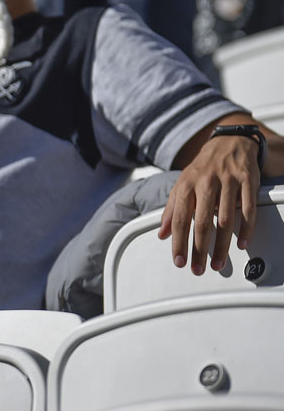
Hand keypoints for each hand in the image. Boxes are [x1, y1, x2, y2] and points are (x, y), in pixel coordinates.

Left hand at [158, 134, 260, 273]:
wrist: (228, 142)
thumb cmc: (203, 168)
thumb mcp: (182, 184)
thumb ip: (172, 209)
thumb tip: (162, 234)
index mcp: (186, 185)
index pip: (180, 218)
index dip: (178, 242)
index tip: (179, 261)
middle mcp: (206, 183)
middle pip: (201, 222)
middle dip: (199, 249)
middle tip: (198, 268)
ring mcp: (228, 181)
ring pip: (225, 219)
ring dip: (222, 245)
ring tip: (219, 263)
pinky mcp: (248, 181)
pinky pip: (248, 208)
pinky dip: (246, 229)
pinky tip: (242, 244)